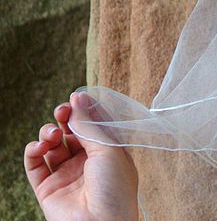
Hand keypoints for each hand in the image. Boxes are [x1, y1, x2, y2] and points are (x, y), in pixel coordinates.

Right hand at [24, 92, 139, 220]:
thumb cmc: (115, 189)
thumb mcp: (109, 149)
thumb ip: (90, 125)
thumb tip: (78, 99)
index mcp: (109, 152)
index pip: (95, 124)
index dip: (86, 109)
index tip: (77, 96)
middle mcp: (88, 162)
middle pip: (71, 131)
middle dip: (65, 117)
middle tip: (62, 110)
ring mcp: (67, 174)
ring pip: (52, 145)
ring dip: (48, 133)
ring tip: (53, 135)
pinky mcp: (47, 188)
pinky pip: (35, 164)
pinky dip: (33, 151)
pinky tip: (39, 146)